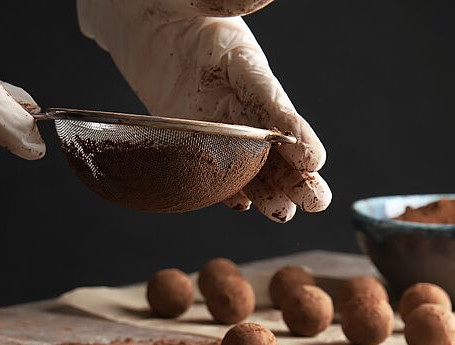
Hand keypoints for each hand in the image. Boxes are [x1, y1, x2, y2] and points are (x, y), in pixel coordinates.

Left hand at [77, 0, 329, 221]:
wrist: (140, 19)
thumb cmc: (172, 2)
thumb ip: (229, 0)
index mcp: (242, 62)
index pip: (271, 100)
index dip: (293, 130)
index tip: (313, 159)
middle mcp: (236, 96)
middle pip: (270, 140)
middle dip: (295, 171)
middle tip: (315, 201)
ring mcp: (215, 120)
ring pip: (248, 161)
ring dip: (267, 188)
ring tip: (283, 213)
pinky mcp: (192, 136)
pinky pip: (213, 166)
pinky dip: (226, 186)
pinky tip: (240, 204)